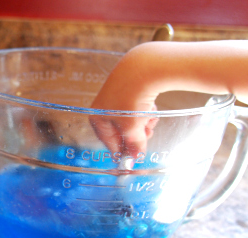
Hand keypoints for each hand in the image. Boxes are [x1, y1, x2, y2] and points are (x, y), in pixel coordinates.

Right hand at [90, 40, 247, 154]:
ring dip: (143, 123)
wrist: (144, 68)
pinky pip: (137, 107)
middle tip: (147, 135)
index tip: (135, 159)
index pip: (109, 143)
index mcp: (96, 118)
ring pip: (131, 120)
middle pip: (122, 131)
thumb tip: (135, 159)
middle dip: (136, 135)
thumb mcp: (132, 128)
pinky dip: (145, 110)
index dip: (124, 151)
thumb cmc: (131, 99)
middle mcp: (102, 108)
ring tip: (150, 117)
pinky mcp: (128, 87)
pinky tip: (151, 107)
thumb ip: (134, 146)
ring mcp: (115, 96)